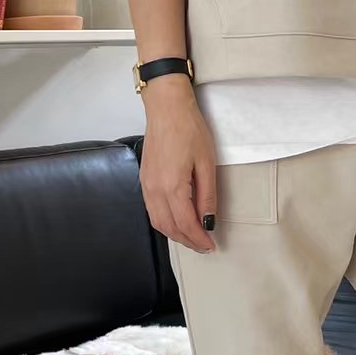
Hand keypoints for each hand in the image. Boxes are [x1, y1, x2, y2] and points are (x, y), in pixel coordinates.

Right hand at [139, 75, 217, 252]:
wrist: (166, 109)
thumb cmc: (188, 129)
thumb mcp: (206, 163)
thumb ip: (207, 195)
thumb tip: (208, 220)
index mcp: (172, 186)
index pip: (187, 224)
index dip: (199, 239)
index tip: (211, 246)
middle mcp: (155, 189)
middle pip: (169, 227)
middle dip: (187, 241)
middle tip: (204, 246)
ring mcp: (146, 185)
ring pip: (158, 222)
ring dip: (174, 234)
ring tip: (192, 237)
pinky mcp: (144, 180)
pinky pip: (152, 210)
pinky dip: (164, 222)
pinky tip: (176, 221)